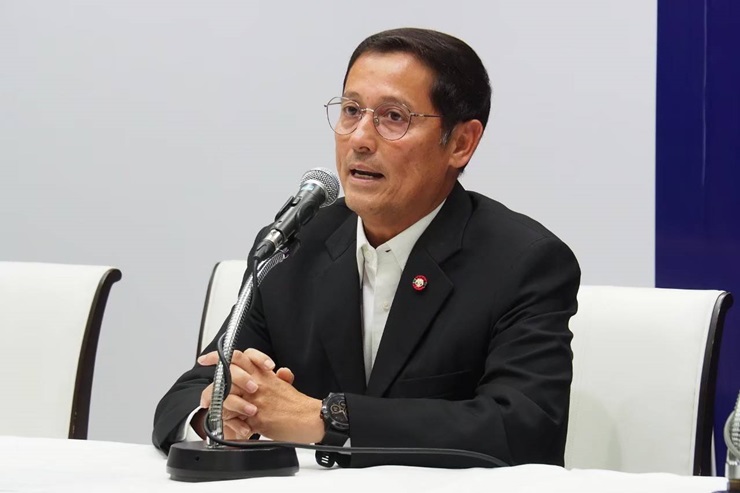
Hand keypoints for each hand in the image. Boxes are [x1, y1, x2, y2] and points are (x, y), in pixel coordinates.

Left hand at [197, 348, 323, 443]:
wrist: (312, 419)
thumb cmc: (299, 405)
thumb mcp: (287, 385)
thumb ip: (278, 379)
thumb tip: (281, 373)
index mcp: (264, 375)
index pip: (240, 357)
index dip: (220, 356)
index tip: (206, 360)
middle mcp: (259, 384)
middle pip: (230, 371)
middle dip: (214, 380)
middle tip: (205, 392)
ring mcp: (256, 401)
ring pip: (228, 393)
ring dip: (221, 401)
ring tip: (217, 408)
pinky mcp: (257, 419)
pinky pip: (236, 418)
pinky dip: (230, 422)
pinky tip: (232, 424)